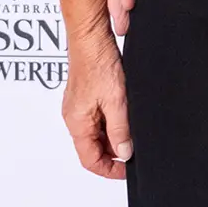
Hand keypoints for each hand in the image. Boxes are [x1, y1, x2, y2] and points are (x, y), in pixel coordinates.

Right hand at [62, 26, 132, 177]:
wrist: (91, 36)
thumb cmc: (98, 63)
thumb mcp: (116, 102)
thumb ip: (120, 130)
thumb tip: (124, 153)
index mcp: (77, 123)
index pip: (90, 160)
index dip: (110, 169)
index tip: (127, 170)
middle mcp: (73, 117)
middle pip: (92, 148)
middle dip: (113, 153)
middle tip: (134, 148)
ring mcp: (77, 106)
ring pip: (95, 133)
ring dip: (113, 136)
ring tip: (131, 129)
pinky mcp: (84, 96)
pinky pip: (96, 118)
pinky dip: (110, 122)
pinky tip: (123, 112)